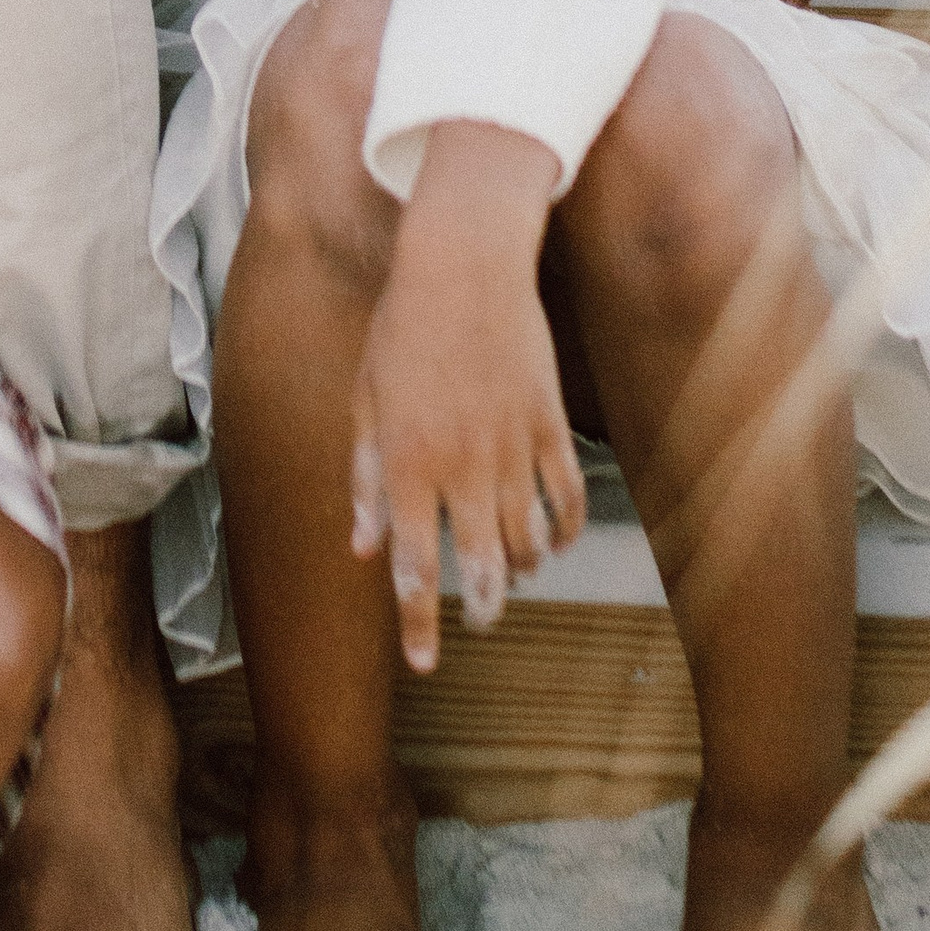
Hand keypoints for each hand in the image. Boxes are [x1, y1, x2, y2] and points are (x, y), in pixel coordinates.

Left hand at [351, 123, 583, 675]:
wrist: (464, 265)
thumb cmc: (402, 328)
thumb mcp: (364, 399)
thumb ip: (363, 478)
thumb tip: (362, 549)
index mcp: (406, 463)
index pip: (411, 566)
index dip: (418, 624)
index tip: (424, 664)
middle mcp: (461, 466)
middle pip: (480, 570)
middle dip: (480, 610)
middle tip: (477, 621)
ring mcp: (513, 449)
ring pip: (528, 542)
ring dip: (518, 569)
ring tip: (506, 574)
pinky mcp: (551, 426)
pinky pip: (567, 499)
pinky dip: (564, 531)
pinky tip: (553, 539)